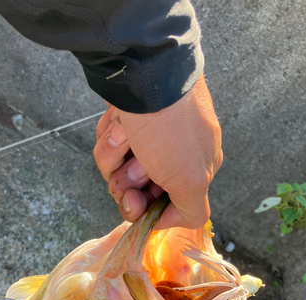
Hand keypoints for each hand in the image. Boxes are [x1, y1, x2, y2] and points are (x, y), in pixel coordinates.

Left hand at [93, 73, 222, 229]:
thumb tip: (186, 222)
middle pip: (137, 190)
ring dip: (115, 155)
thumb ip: (192, 210)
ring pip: (118, 167)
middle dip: (126, 180)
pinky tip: (118, 121)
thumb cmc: (170, 129)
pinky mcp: (128, 121)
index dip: (146, 210)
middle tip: (130, 165)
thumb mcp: (191, 179)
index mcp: (196, 171)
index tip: (134, 203)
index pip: (167, 208)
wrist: (146, 70)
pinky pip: (110, 143)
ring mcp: (149, 137)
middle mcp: (173, 155)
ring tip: (124, 134)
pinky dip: (109, 135)